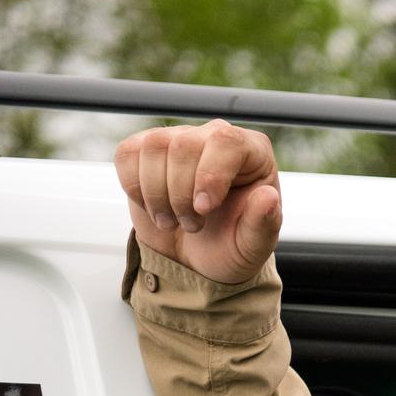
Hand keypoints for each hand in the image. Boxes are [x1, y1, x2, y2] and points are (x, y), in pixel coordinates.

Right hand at [115, 119, 281, 285]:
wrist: (197, 257)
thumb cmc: (230, 246)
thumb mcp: (253, 246)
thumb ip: (264, 223)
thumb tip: (268, 197)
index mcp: (251, 153)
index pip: (226, 141)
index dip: (209, 175)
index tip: (203, 209)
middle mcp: (215, 137)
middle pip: (184, 145)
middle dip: (181, 195)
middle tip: (193, 226)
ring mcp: (178, 139)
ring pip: (154, 147)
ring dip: (157, 195)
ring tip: (173, 221)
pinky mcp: (145, 150)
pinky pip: (127, 155)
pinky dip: (134, 189)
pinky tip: (154, 208)